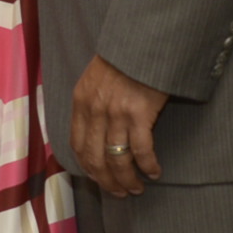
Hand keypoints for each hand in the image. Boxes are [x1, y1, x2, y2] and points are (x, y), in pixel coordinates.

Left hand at [70, 56, 167, 197]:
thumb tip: (97, 129)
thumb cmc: (125, 56)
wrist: (144, 39)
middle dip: (108, 181)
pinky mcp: (139, 114)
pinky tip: (154, 171)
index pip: (78, 145)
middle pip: (96, 159)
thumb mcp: (95, 76)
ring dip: (127, 179)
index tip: (98, 179)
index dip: (88, 168)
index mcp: (81, 101)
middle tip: (120, 193)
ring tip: (137, 188)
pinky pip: (141, 150)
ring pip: (117, 159)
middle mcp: (95, 110)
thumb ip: (92, 101)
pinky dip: (148, 165)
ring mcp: (116, 113)